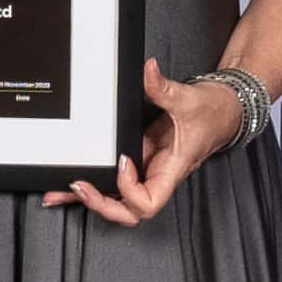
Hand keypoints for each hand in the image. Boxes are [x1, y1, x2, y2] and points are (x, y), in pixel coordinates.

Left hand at [50, 60, 237, 226]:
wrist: (223, 111)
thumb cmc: (212, 114)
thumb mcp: (188, 98)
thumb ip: (164, 87)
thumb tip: (148, 70)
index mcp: (171, 170)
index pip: (148, 201)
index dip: (130, 189)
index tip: (122, 162)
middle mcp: (157, 176)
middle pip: (128, 211)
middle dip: (100, 204)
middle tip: (77, 186)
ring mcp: (146, 171)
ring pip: (118, 199)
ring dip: (89, 198)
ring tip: (58, 192)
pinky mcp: (139, 160)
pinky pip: (115, 179)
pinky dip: (94, 182)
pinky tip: (72, 179)